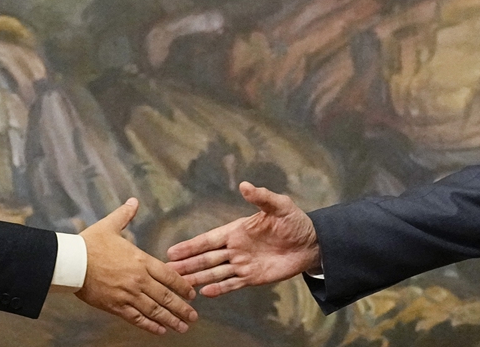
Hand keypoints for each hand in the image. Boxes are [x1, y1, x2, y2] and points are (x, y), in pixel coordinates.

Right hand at [77, 198, 197, 334]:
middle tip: (193, 317)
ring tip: (182, 327)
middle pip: (165, 296)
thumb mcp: (110, 225)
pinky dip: (149, 325)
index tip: (192, 293)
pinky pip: (136, 318)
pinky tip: (159, 330)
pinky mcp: (115, 306)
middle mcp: (138, 279)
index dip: (182, 286)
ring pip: (154, 310)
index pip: (169, 275)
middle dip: (182, 308)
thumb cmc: (90, 244)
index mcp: (140, 260)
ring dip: (170, 320)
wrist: (71, 262)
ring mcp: (128, 295)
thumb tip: (133, 201)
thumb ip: (125, 215)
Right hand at [166, 181, 319, 296]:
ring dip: (198, 278)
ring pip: (215, 273)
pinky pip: (232, 284)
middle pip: (207, 258)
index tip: (172, 251)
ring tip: (180, 284)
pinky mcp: (253, 278)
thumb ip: (261, 197)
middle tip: (167, 271)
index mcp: (237, 231)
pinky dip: (219, 289)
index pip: (209, 240)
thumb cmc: (295, 221)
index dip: (191, 246)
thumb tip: (245, 185)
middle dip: (188, 264)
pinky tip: (205, 293)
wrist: (311, 243)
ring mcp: (242, 264)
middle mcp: (235, 248)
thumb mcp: (279, 206)